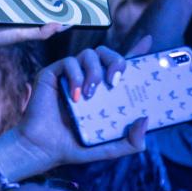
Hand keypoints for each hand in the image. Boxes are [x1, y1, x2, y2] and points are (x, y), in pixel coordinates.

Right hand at [16, 43, 149, 167]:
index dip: (135, 51)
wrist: (43, 149)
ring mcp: (70, 75)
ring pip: (89, 54)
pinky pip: (68, 62)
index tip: (148, 41)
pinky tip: (75, 95)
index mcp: (104, 92)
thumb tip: (147, 121)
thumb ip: (131, 143)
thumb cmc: (73, 147)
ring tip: (91, 93)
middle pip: (107, 53)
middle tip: (115, 80)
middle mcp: (88, 79)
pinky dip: (75, 76)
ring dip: (94, 71)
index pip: (121, 66)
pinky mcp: (52, 74)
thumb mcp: (108, 148)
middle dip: (116, 60)